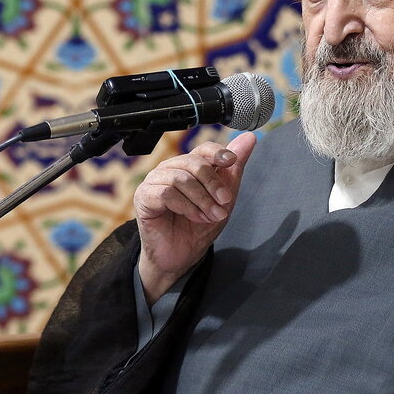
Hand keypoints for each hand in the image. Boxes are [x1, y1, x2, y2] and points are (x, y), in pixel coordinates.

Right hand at [134, 131, 256, 303]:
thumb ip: (234, 169)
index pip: (203, 149)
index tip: (231, 162)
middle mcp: (170, 169)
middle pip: (193, 162)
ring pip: (180, 178)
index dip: (218, 153)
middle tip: (224, 203)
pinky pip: (166, 193)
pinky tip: (194, 217)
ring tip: (211, 216)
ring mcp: (155, 182)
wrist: (182, 256)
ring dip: (201, 199)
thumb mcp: (224, 198)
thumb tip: (249, 138)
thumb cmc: (199, 226)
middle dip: (213, 184)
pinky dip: (186, 206)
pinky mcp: (144, 197)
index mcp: (189, 166)